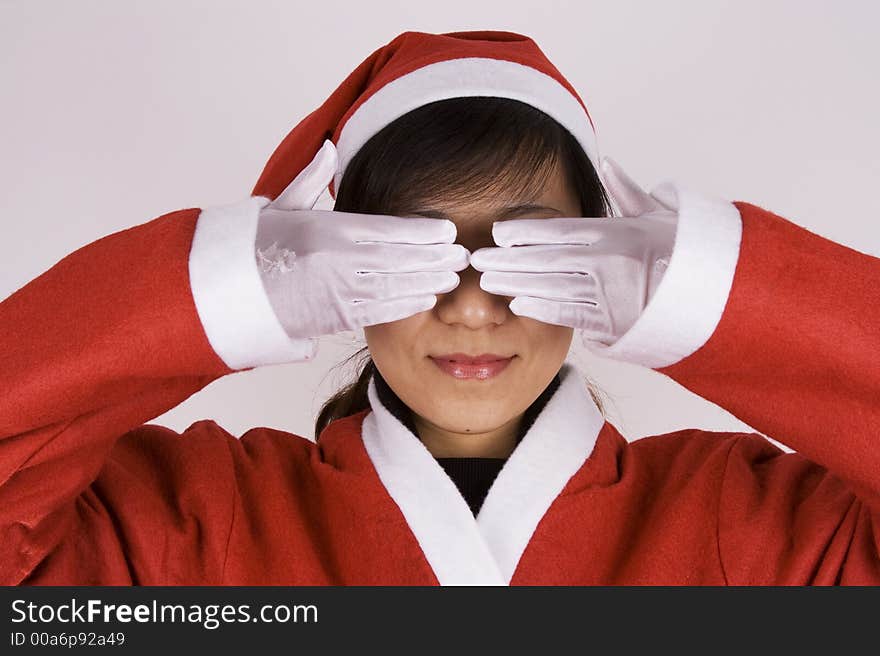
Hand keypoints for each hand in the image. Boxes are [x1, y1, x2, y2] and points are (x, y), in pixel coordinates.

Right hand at [255, 139, 469, 340]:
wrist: (229, 291)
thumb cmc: (257, 245)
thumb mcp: (281, 204)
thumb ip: (312, 178)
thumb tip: (329, 147)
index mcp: (328, 228)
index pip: (388, 228)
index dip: (422, 231)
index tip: (446, 230)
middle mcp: (337, 260)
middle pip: (399, 258)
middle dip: (435, 258)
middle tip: (462, 255)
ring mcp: (337, 291)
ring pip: (395, 286)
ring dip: (427, 282)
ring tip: (452, 277)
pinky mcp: (334, 317)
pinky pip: (378, 312)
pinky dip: (405, 305)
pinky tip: (426, 298)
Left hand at [469, 157, 678, 345]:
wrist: (716, 297)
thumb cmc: (684, 253)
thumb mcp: (661, 216)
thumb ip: (627, 192)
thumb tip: (606, 164)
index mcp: (616, 233)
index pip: (560, 230)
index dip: (525, 232)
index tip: (498, 232)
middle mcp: (608, 262)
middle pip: (546, 260)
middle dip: (508, 260)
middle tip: (477, 260)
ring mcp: (609, 293)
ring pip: (551, 287)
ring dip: (516, 284)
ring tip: (487, 282)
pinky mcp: (613, 322)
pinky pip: (571, 314)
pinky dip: (543, 309)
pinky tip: (518, 303)